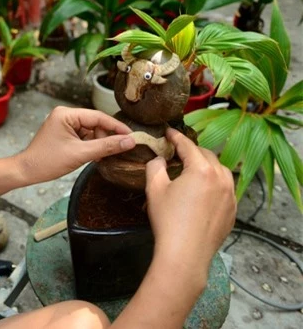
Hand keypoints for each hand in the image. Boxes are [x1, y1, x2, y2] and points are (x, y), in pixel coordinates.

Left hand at [15, 106, 134, 183]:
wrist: (27, 171)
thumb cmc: (47, 161)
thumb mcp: (80, 154)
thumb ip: (106, 147)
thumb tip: (129, 141)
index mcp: (66, 114)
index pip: (98, 117)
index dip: (116, 127)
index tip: (132, 136)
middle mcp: (65, 115)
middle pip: (95, 123)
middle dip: (106, 137)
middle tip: (116, 151)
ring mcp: (64, 124)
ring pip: (91, 131)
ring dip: (99, 143)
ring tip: (102, 157)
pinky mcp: (64, 133)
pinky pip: (84, 136)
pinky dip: (91, 146)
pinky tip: (94, 156)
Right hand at [145, 128, 235, 278]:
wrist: (185, 254)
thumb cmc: (168, 220)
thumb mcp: (154, 189)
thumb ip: (155, 167)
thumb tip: (159, 159)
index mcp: (201, 169)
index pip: (188, 146)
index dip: (175, 137)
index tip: (168, 132)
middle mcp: (221, 178)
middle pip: (207, 156)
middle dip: (192, 151)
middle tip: (178, 152)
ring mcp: (231, 196)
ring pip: (220, 171)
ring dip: (207, 166)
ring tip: (193, 170)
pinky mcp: (233, 211)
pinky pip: (226, 189)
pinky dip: (215, 184)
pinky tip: (203, 192)